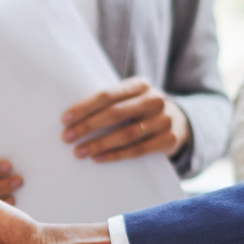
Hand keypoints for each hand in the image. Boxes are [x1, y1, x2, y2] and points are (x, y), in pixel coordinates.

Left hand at [61, 78, 190, 161]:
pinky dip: (116, 155)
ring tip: (80, 152)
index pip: (107, 94)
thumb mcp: (130, 99)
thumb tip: (73, 116)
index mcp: (140, 85)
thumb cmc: (141, 110)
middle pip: (115, 113)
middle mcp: (154, 99)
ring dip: (99, 144)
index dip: (85, 107)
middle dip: (88, 126)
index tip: (65, 119)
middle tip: (67, 137)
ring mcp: (164, 119)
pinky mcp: (169, 139)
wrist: (177, 122)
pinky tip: (98, 158)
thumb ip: (110, 102)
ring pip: (127, 133)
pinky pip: (139, 149)